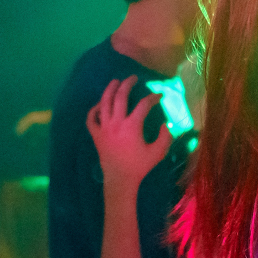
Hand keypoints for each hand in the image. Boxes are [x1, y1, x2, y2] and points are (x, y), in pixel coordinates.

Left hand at [86, 76, 171, 191]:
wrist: (120, 180)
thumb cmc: (139, 166)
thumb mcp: (158, 152)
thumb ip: (165, 137)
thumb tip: (166, 124)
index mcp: (132, 126)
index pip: (143, 105)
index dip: (153, 97)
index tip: (159, 96)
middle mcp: (116, 123)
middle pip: (120, 96)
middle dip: (127, 84)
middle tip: (133, 78)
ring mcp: (103, 128)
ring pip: (104, 102)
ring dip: (109, 89)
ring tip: (115, 81)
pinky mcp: (96, 135)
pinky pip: (91, 118)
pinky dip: (94, 109)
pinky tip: (99, 105)